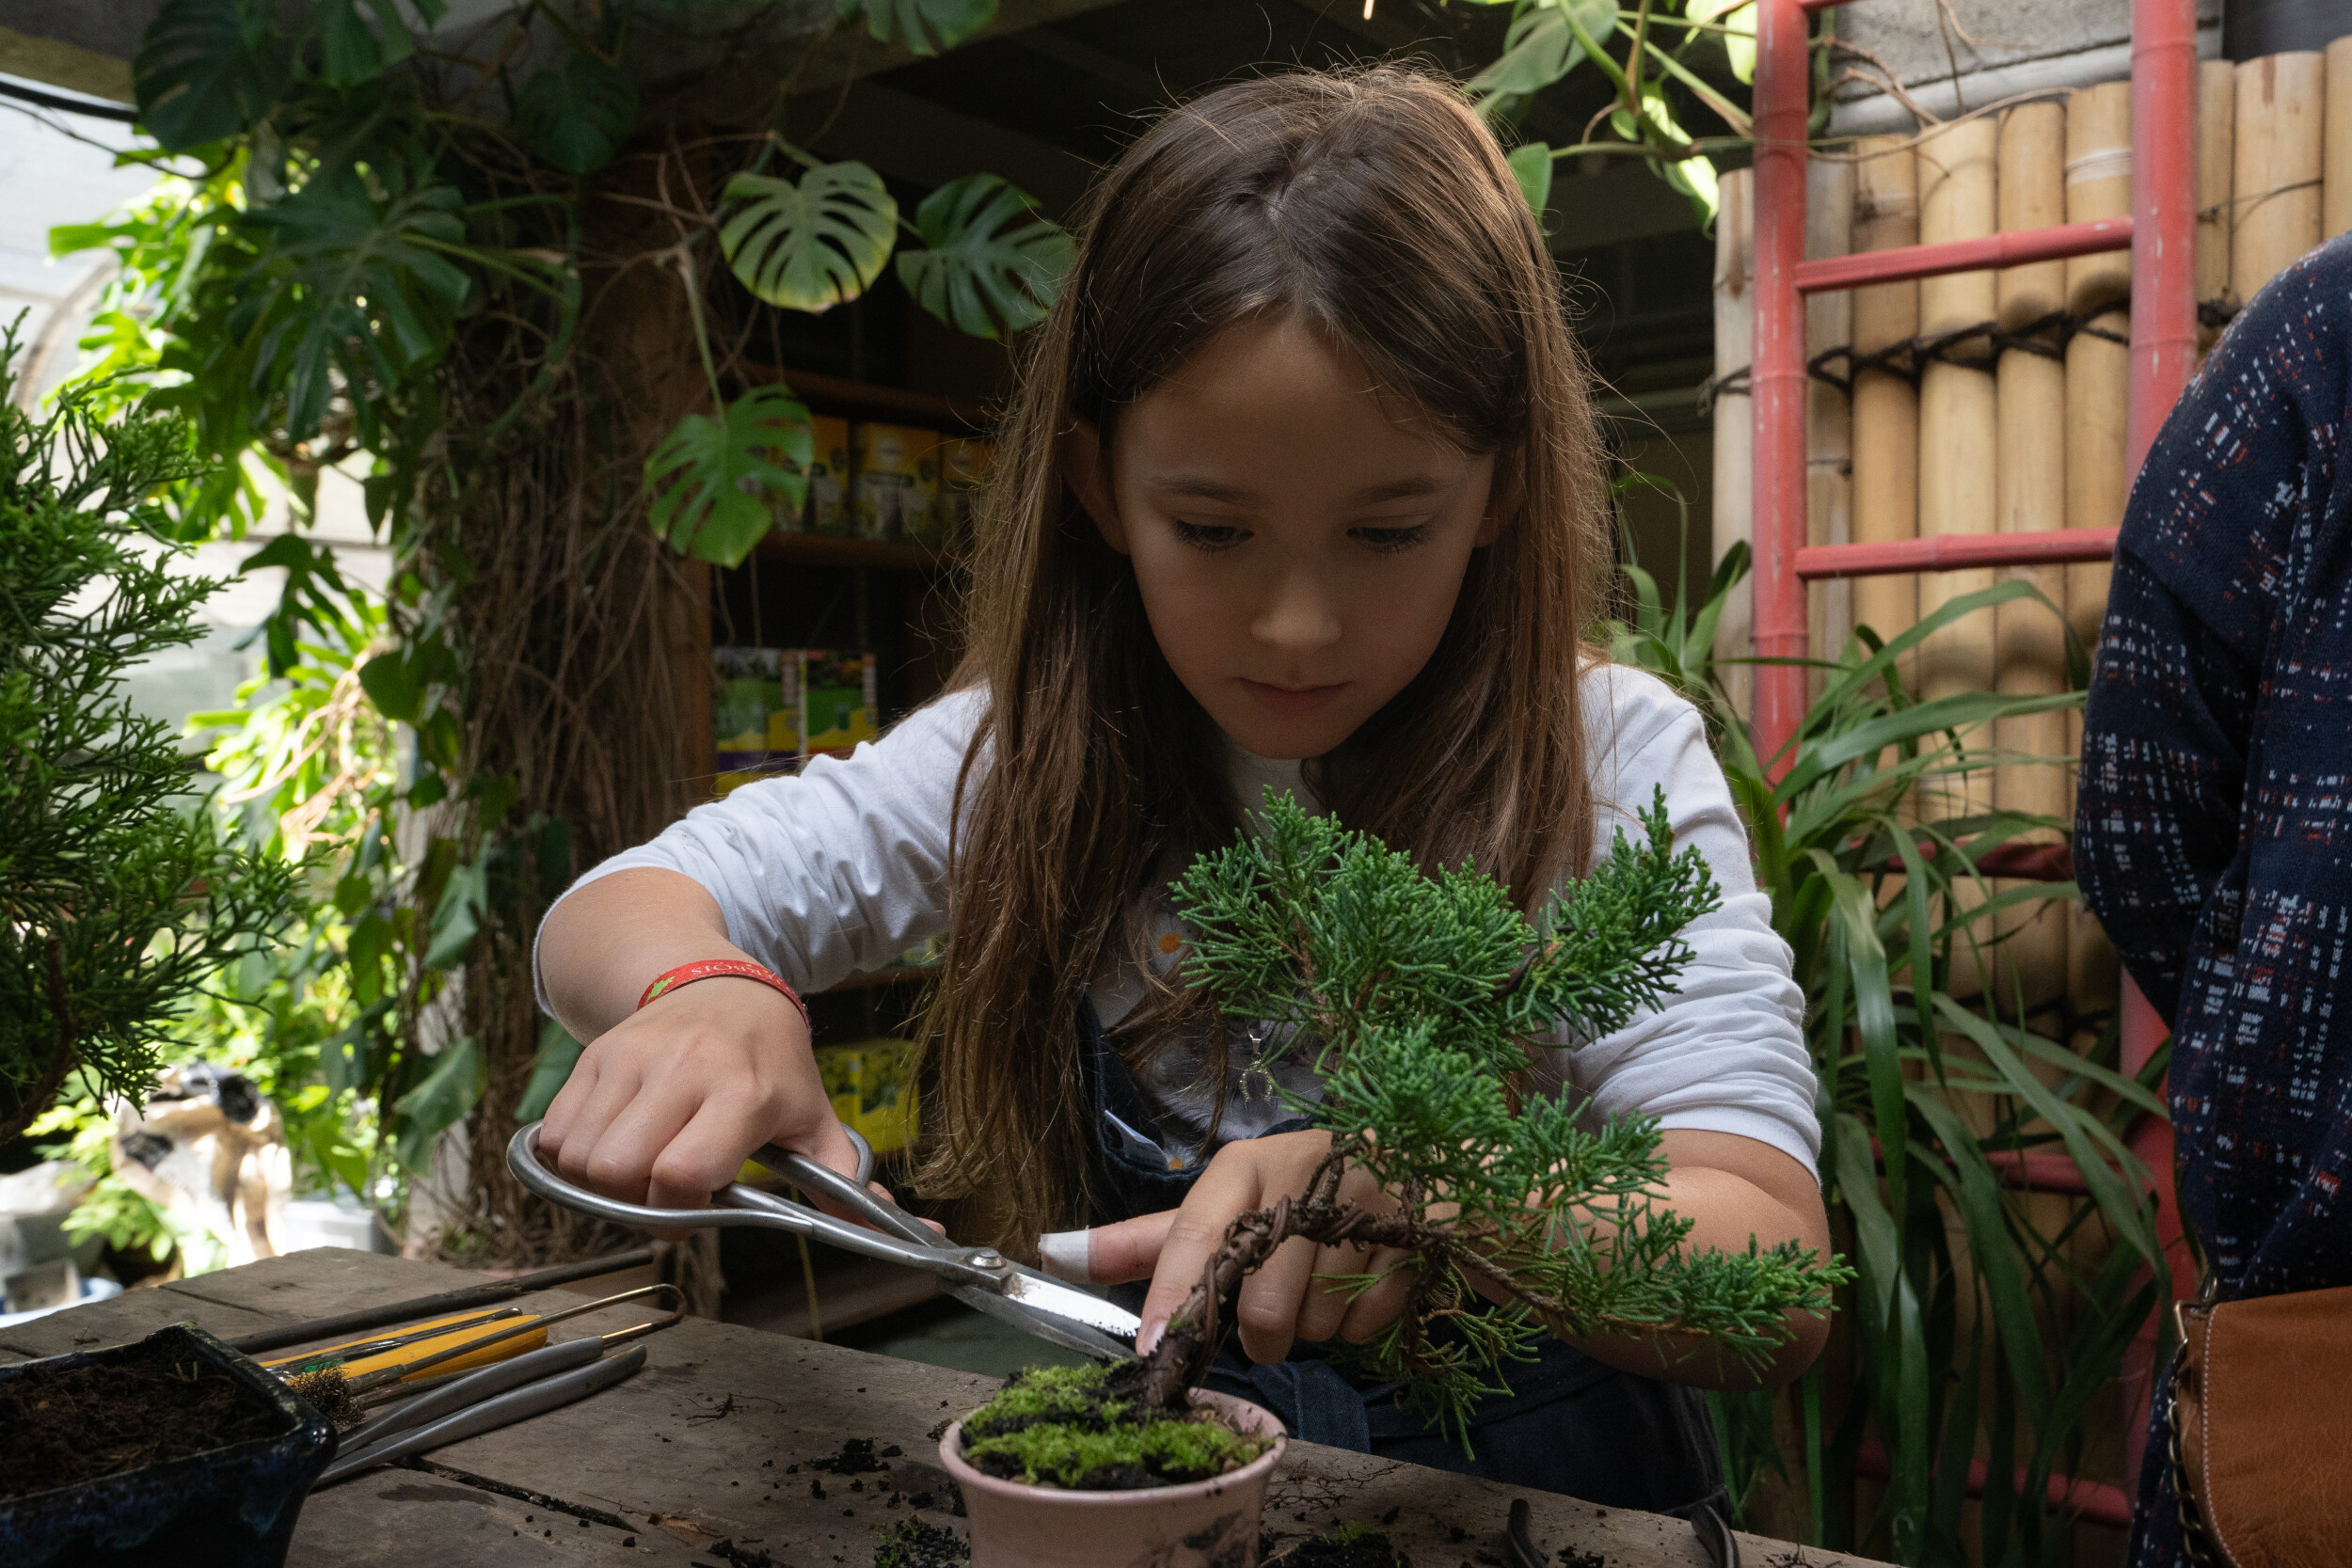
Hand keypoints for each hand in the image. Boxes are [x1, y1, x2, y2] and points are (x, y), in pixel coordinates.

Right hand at [538, 976, 861, 1232]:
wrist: (725, 987)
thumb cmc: (774, 1067)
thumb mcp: (816, 1120)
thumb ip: (849, 1186)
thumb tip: (921, 1233)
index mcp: (743, 1093)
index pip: (681, 1174)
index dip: (677, 1212)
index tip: (691, 1210)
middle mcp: (683, 1070)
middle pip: (616, 1173)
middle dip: (632, 1202)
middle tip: (661, 1190)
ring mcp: (633, 1057)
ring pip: (577, 1156)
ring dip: (598, 1183)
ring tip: (640, 1166)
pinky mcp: (595, 1053)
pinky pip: (552, 1133)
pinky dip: (570, 1156)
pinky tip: (613, 1144)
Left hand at [1104, 1130, 1418, 1365]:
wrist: (1426, 1170)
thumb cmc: (1304, 1196)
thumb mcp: (1228, 1208)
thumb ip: (1149, 1241)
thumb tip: (1052, 1253)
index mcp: (1245, 1165)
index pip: (1193, 1232)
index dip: (1169, 1296)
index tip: (1152, 1352)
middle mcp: (1303, 1169)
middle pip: (1261, 1302)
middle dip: (1263, 1336)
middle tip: (1272, 1321)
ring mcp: (1366, 1197)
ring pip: (1316, 1321)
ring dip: (1317, 1326)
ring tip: (1328, 1286)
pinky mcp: (1416, 1231)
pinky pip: (1367, 1323)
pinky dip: (1362, 1323)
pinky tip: (1367, 1283)